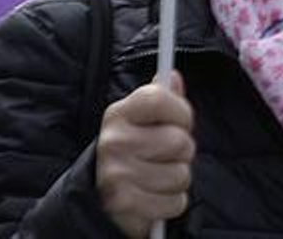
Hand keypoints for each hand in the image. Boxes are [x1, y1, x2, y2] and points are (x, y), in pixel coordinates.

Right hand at [96, 72, 194, 237]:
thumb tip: (172, 77)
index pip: (160, 98)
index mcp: (118, 114)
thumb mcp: (140, 122)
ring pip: (181, 174)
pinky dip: (171, 204)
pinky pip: (176, 202)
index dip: (180, 112)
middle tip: (164, 157)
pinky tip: (154, 198)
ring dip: (177, 181)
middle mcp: (113, 141)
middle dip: (181, 153)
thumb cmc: (131, 155)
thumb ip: (160, 98)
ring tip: (157, 179)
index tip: (180, 122)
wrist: (100, 201)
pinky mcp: (125, 205)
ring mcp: (117, 174)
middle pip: (179, 140)